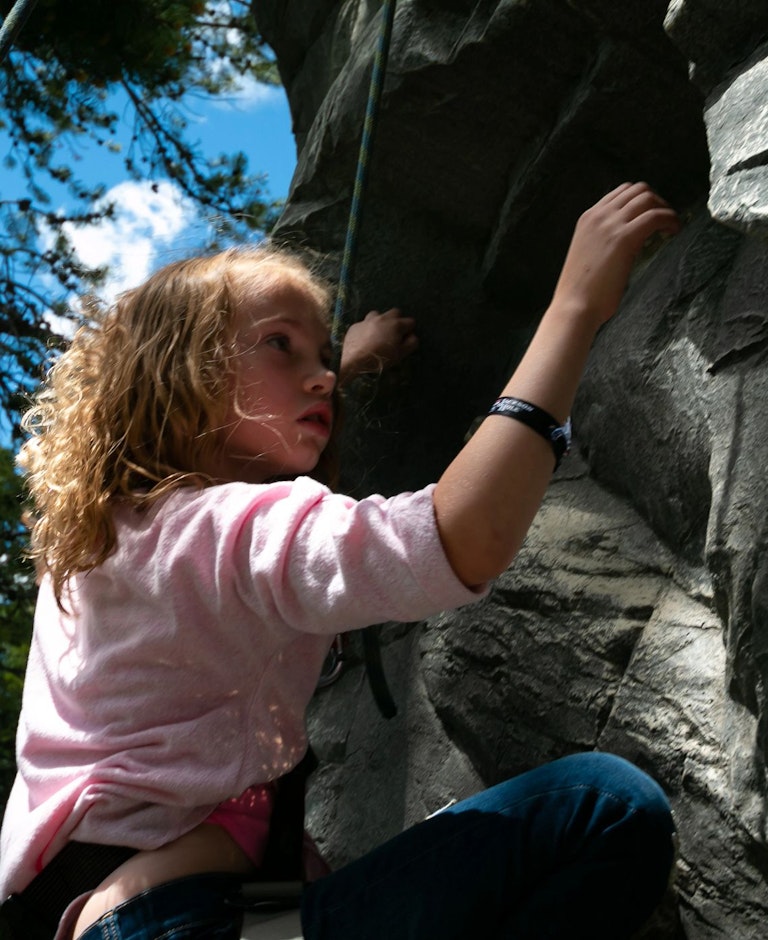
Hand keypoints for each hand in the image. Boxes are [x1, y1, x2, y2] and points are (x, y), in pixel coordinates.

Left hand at [338, 308, 417, 383]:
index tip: (406, 338)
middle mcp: (382, 318)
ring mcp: (367, 320)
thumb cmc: (381, 358)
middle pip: (395, 312)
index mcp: (396, 325)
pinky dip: (367, 329)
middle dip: (397, 320)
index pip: (410, 321)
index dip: (410, 330)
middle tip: (394, 333)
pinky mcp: (355, 325)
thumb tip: (412, 336)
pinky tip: (365, 339)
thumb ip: (410, 343)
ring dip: (381, 321)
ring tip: (378, 333)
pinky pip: (364, 323)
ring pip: (378, 314)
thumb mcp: (400, 354)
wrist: (354, 360)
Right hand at [552, 182, 679, 326]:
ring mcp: (611, 225)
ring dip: (665, 209)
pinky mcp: (625, 238)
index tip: (652, 214)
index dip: (642, 200)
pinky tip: (674, 231)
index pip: (621, 192)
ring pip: (648, 198)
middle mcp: (599, 215)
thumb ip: (603, 239)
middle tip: (665, 220)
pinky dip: (670, 219)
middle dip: (656, 201)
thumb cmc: (581, 290)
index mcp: (588, 218)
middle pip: (638, 190)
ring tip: (671, 226)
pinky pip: (656, 216)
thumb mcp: (588, 253)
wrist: (574, 306)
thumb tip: (627, 239)